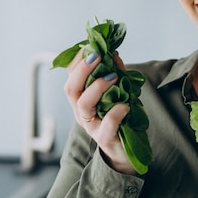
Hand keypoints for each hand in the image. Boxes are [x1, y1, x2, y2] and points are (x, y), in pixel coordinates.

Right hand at [64, 49, 135, 173]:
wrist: (126, 151)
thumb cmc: (119, 119)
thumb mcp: (116, 93)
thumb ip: (115, 74)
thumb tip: (114, 54)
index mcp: (81, 99)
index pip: (71, 77)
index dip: (77, 61)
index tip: (89, 47)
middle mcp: (81, 112)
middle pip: (71, 89)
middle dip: (82, 70)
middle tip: (98, 56)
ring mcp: (91, 126)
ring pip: (84, 105)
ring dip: (97, 87)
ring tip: (114, 76)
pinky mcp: (104, 138)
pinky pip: (106, 125)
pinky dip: (116, 112)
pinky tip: (125, 105)